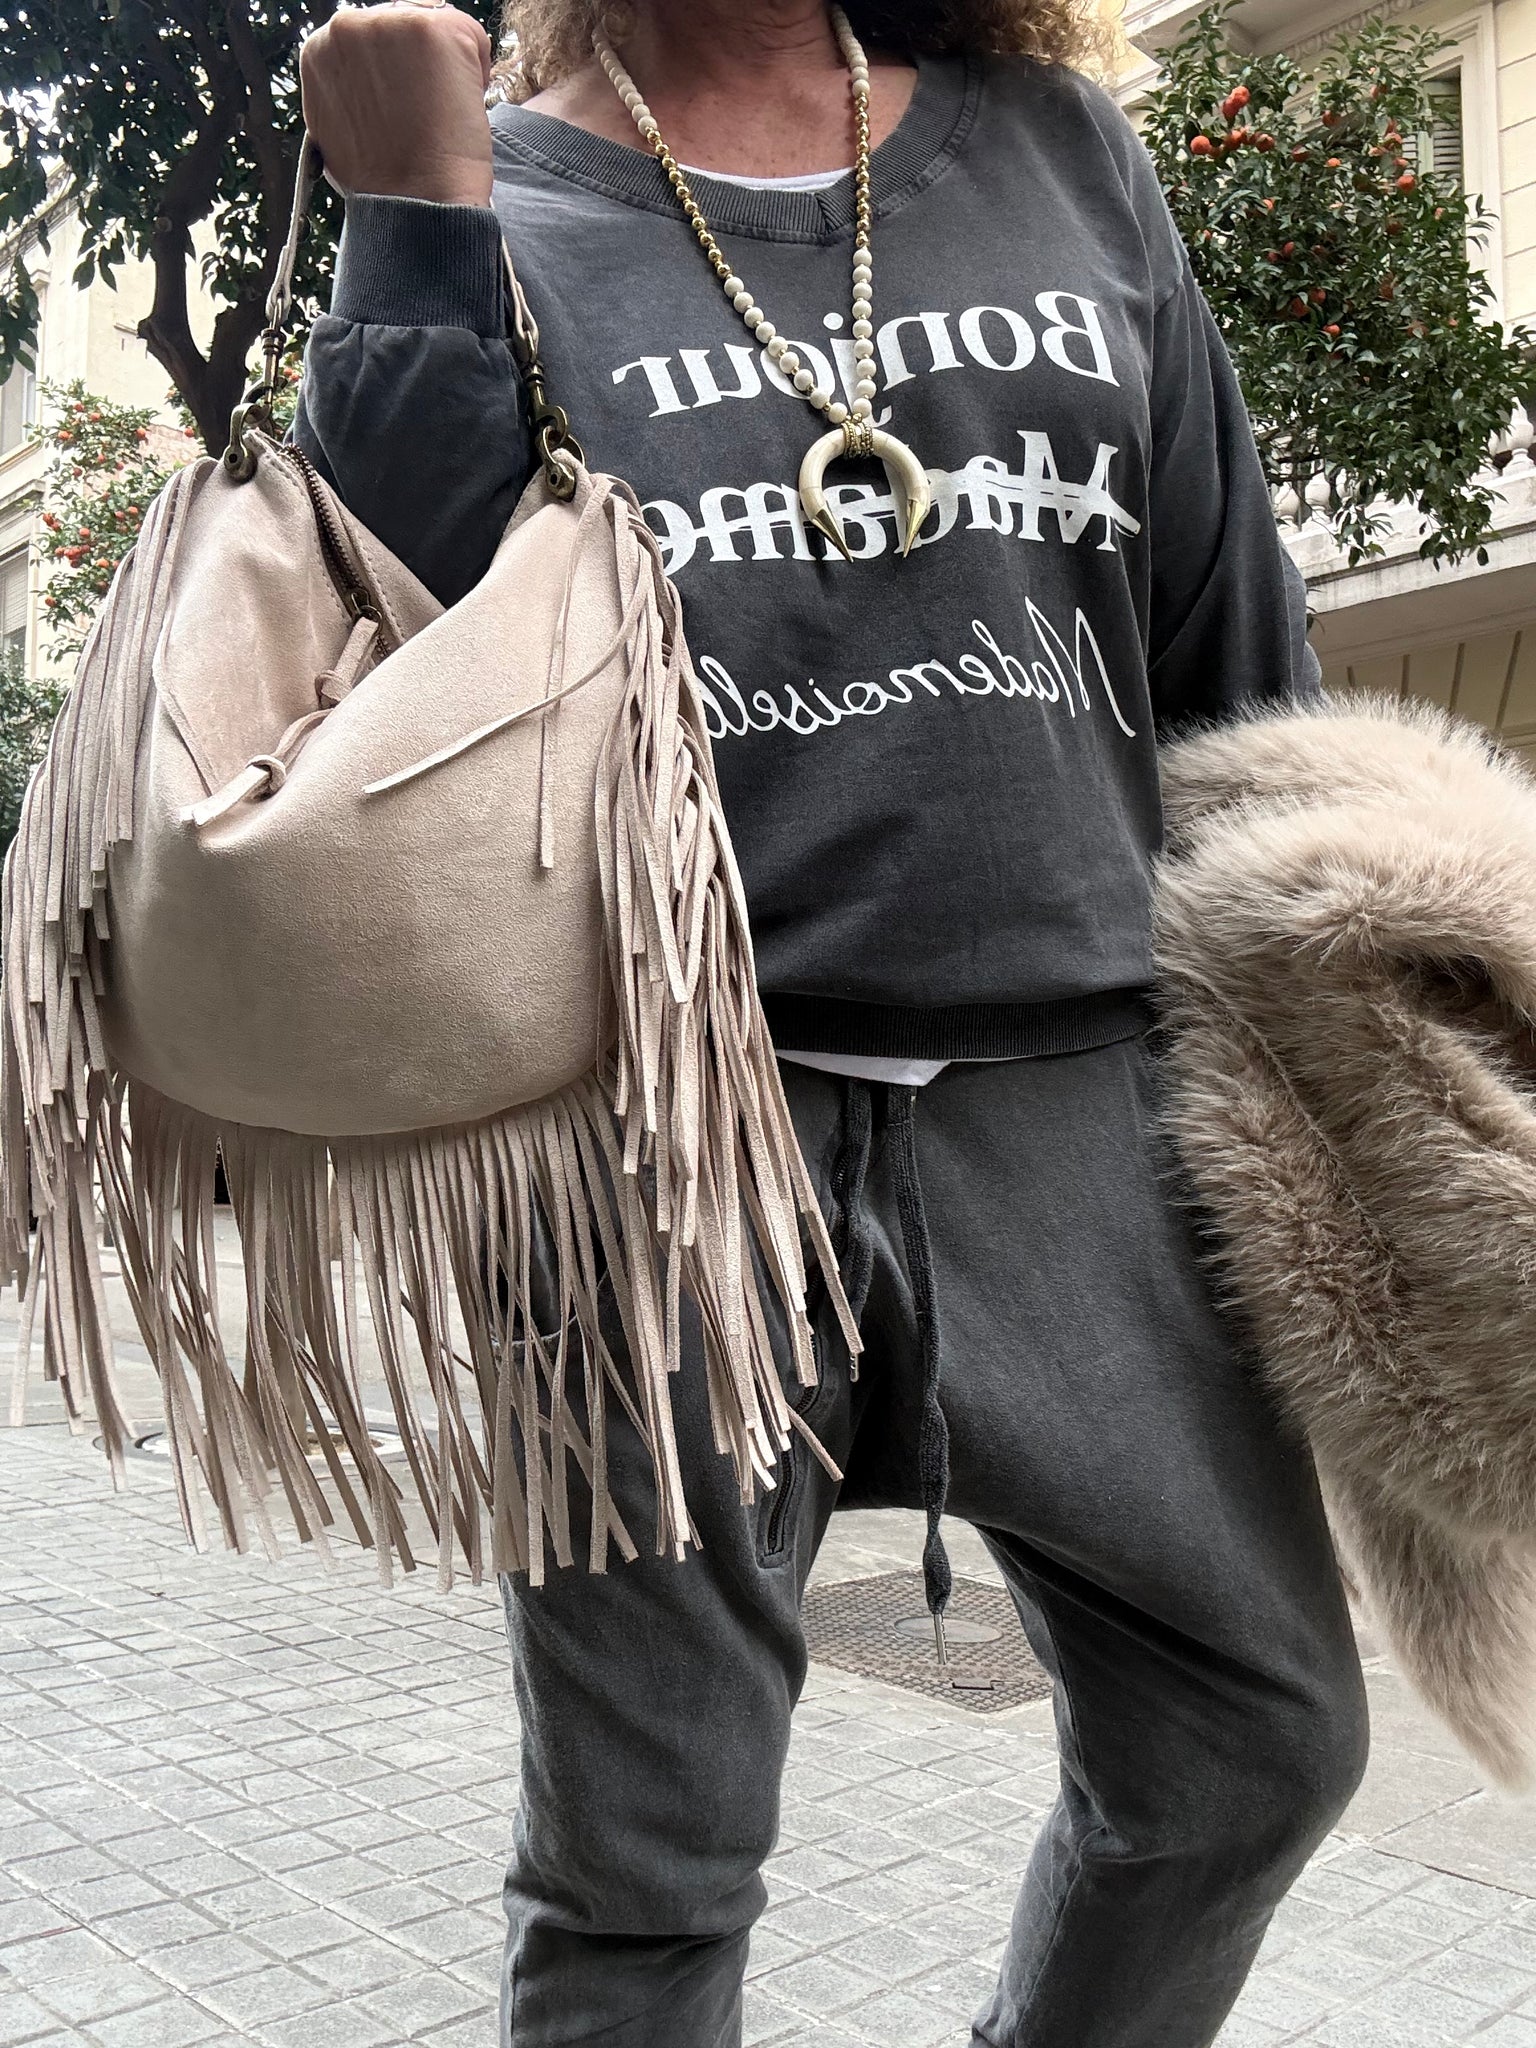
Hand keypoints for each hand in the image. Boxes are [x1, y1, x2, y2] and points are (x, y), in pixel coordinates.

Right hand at [300, 2, 493, 205]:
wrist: (413, 204)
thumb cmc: (383, 182)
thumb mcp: (341, 126)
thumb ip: (351, 88)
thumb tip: (372, 81)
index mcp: (319, 50)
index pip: (372, 44)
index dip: (394, 78)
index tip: (400, 113)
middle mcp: (345, 26)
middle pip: (401, 28)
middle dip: (417, 68)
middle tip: (421, 119)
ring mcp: (388, 22)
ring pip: (436, 30)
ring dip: (445, 69)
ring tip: (436, 117)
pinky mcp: (432, 29)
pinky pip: (471, 37)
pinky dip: (476, 73)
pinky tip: (459, 110)